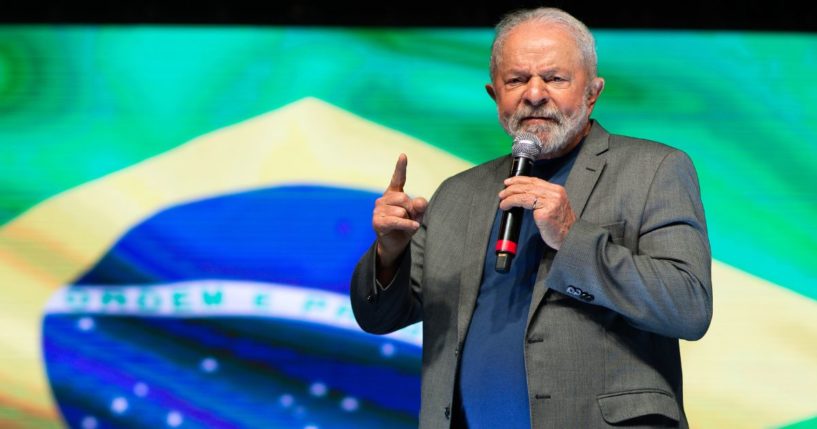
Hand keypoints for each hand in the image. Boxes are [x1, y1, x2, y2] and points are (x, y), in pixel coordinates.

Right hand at [373, 154, 428, 269]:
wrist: (395, 245)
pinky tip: (412, 226)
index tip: (403, 155)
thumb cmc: (406, 226)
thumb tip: (419, 202)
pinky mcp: (377, 222)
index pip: (398, 178)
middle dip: (411, 210)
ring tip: (405, 225)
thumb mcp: (417, 215)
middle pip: (404, 198)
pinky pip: (396, 220)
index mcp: (394, 193)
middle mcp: (383, 199)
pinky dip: (407, 224)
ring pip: (401, 210)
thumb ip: (420, 206)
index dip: (401, 167)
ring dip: (409, 220)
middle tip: (409, 218)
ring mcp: (378, 210)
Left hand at [498, 176, 574, 249]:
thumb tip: (523, 195)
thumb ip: (543, 199)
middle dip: (512, 187)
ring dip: (510, 195)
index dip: (520, 180)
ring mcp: (550, 202)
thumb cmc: (561, 226)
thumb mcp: (554, 207)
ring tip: (502, 200)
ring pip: (524, 192)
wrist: (570, 238)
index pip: (535, 180)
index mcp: (557, 191)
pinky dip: (512, 202)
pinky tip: (507, 206)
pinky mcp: (544, 212)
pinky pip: (523, 202)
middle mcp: (555, 194)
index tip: (510, 181)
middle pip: (529, 185)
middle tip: (503, 192)